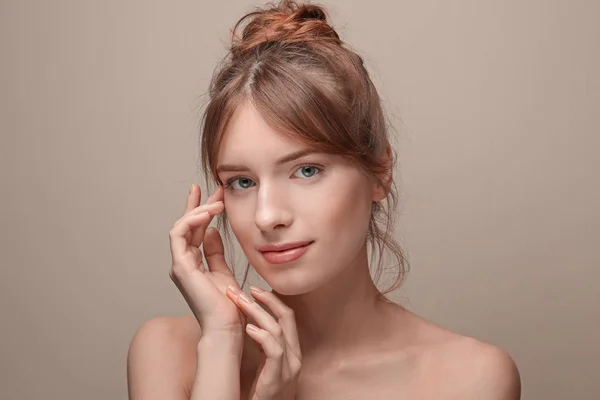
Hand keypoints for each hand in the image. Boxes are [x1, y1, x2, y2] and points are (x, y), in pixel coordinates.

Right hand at [169, 184, 246, 335]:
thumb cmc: (229, 306)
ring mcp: (179, 265)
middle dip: (200, 204)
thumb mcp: (224, 271)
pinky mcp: (180, 267)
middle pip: (187, 226)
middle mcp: (183, 263)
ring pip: (181, 227)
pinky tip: (208, 213)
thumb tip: (211, 232)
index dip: (201, 210)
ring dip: (198, 210)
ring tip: (217, 202)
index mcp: (193, 264)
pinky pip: (179, 235)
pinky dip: (191, 221)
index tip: (214, 194)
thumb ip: (215, 252)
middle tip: (216, 189)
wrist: (227, 327)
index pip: (195, 231)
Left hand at [227, 285, 301, 399]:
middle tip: (245, 288)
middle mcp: (295, 357)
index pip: (287, 317)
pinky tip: (248, 329)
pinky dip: (262, 337)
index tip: (253, 289)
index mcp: (292, 351)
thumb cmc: (261, 394)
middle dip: (266, 299)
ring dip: (257, 312)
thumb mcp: (264, 364)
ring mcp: (289, 368)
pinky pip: (275, 351)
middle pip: (286, 317)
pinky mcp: (278, 379)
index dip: (272, 300)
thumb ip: (261, 344)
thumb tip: (248, 320)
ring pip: (278, 330)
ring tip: (240, 303)